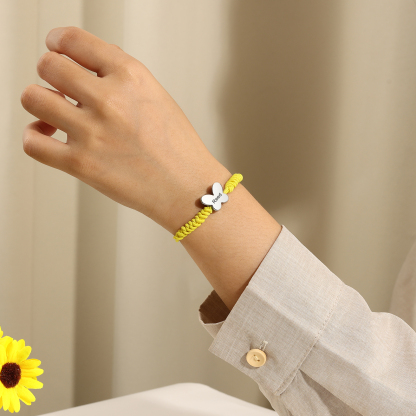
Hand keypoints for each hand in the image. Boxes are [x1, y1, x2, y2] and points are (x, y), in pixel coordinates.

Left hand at [20, 26, 229, 233]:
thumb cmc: (178, 148)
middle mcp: (109, 100)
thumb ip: (124, 75)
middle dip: (50, 72)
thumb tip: (92, 61)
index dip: (59, 41)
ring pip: (33, 98)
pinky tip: (48, 135)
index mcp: (131, 76)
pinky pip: (32, 142)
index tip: (57, 48)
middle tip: (59, 85)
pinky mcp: (81, 164)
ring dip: (39, 101)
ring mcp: (92, 133)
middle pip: (49, 66)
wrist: (187, 188)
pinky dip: (34, 135)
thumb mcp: (158, 97)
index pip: (75, 40)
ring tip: (53, 112)